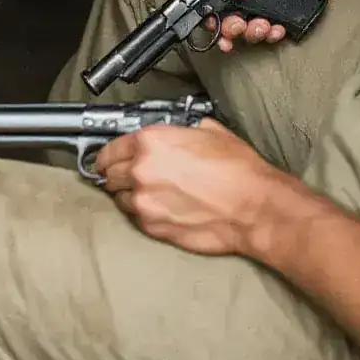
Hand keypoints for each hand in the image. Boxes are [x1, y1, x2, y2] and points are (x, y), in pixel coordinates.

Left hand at [95, 119, 299, 254]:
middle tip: (129, 175)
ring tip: (149, 193)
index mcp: (151, 142)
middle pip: (109, 175)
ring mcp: (145, 203)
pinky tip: (161, 208)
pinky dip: (143, 213)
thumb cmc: (237, 169)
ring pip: (120, 199)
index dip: (107, 154)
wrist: (252, 207)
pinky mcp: (153, 228)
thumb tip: (175, 134)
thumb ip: (179, 131)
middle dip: (117, 174)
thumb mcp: (208, 131)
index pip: (110, 149)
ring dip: (129, 195)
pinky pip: (137, 219)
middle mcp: (141, 171)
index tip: (107, 158)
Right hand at [215, 0, 349, 51]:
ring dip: (252, 31)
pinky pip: (270, 28)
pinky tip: (278, 30)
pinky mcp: (285, 9)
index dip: (214, 6)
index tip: (214, 22)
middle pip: (231, 9)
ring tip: (263, 27)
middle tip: (238, 28)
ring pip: (249, 22)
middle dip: (231, 25)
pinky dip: (270, 34)